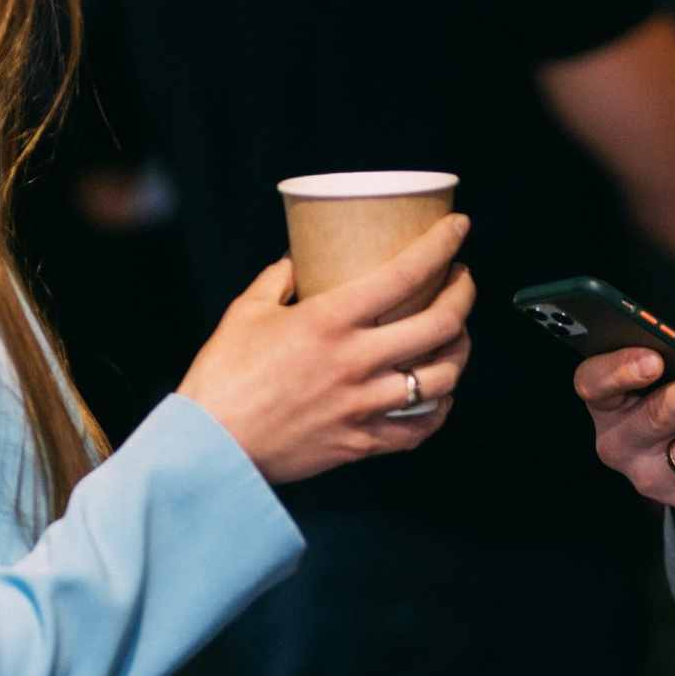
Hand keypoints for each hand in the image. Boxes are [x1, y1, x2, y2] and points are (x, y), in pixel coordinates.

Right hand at [179, 216, 472, 488]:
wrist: (210, 446)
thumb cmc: (222, 377)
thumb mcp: (246, 312)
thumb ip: (278, 280)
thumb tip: (298, 260)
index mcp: (328, 321)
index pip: (405, 274)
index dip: (441, 246)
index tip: (458, 230)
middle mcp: (355, 362)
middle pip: (440, 325)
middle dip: (463, 295)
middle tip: (461, 281)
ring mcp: (362, 406)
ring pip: (441, 379)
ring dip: (459, 353)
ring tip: (457, 337)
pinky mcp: (359, 443)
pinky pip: (418, 429)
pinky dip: (438, 410)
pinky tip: (439, 396)